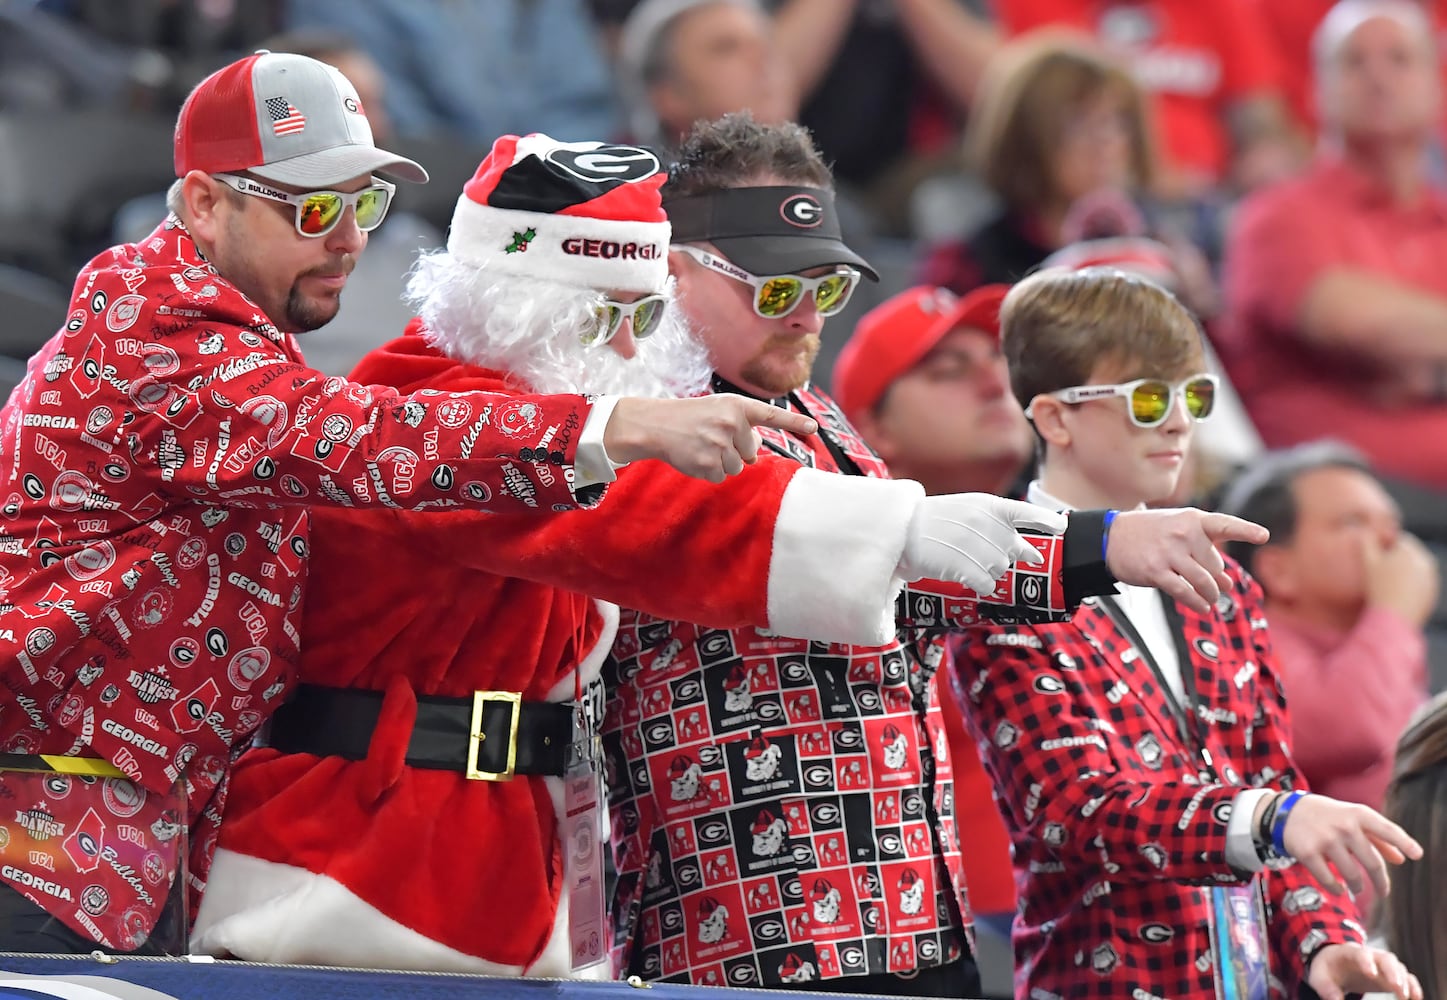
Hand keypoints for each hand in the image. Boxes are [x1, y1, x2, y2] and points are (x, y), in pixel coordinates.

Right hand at [604, 394, 816, 482]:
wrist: (654, 425)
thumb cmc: (688, 417)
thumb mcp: (717, 411)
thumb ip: (741, 426)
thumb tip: (755, 455)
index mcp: (736, 406)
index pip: (771, 415)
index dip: (794, 422)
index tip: (814, 428)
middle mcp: (732, 423)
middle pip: (751, 452)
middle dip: (734, 450)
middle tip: (711, 438)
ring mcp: (720, 444)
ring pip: (736, 468)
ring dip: (721, 462)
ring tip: (700, 446)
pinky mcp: (709, 464)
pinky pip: (720, 477)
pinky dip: (708, 472)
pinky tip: (694, 457)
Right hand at [898, 494, 1066, 592]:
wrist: (900, 531)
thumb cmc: (935, 523)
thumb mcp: (969, 511)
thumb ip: (1002, 529)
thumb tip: (1034, 555)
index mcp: (988, 506)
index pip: (1025, 511)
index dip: (1046, 520)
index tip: (1062, 527)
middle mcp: (986, 523)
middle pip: (1013, 553)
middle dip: (999, 557)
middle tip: (971, 550)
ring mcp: (975, 544)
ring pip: (1001, 570)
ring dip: (985, 570)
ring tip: (961, 558)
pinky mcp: (964, 565)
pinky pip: (988, 585)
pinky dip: (978, 584)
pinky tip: (961, 573)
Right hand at [1106, 508, 1267, 613]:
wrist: (1109, 537)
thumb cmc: (1147, 533)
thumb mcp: (1175, 527)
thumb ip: (1202, 548)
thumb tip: (1226, 581)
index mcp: (1191, 519)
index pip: (1223, 525)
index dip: (1245, 530)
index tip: (1264, 536)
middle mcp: (1183, 534)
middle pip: (1214, 565)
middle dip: (1218, 579)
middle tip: (1221, 588)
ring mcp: (1169, 553)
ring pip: (1203, 581)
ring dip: (1211, 595)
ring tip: (1212, 601)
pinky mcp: (1156, 571)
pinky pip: (1185, 592)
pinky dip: (1197, 603)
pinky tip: (1201, 608)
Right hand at [1265, 793, 1422, 898]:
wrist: (1285, 812)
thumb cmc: (1327, 817)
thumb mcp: (1352, 819)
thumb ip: (1377, 838)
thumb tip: (1401, 859)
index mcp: (1358, 814)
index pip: (1387, 829)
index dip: (1404, 842)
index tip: (1417, 855)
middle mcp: (1344, 826)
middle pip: (1372, 862)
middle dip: (1381, 882)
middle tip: (1384, 892)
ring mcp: (1325, 840)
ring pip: (1352, 875)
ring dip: (1358, 886)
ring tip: (1357, 888)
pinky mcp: (1308, 853)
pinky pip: (1329, 880)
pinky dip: (1337, 889)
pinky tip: (1339, 889)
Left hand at [1307, 943, 1421, 999]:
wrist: (1336, 962)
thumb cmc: (1328, 969)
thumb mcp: (1320, 977)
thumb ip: (1327, 990)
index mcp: (1350, 953)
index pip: (1361, 953)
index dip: (1366, 962)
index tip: (1371, 974)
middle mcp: (1370, 955)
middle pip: (1386, 958)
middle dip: (1392, 971)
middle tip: (1396, 987)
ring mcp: (1382, 964)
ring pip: (1398, 967)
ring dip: (1404, 980)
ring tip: (1407, 997)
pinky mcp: (1390, 974)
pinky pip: (1405, 977)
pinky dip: (1412, 986)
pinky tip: (1416, 998)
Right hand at [1364, 531, 1438, 627]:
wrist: (1395, 617)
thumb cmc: (1379, 588)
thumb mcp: (1368, 563)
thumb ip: (1367, 541)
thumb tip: (1368, 529)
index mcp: (1411, 550)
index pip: (1399, 539)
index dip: (1386, 546)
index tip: (1376, 558)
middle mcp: (1426, 560)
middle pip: (1409, 553)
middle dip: (1397, 558)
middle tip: (1381, 572)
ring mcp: (1431, 576)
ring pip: (1415, 567)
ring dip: (1404, 570)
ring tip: (1389, 584)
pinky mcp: (1432, 590)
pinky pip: (1420, 581)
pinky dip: (1411, 583)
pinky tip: (1397, 592)